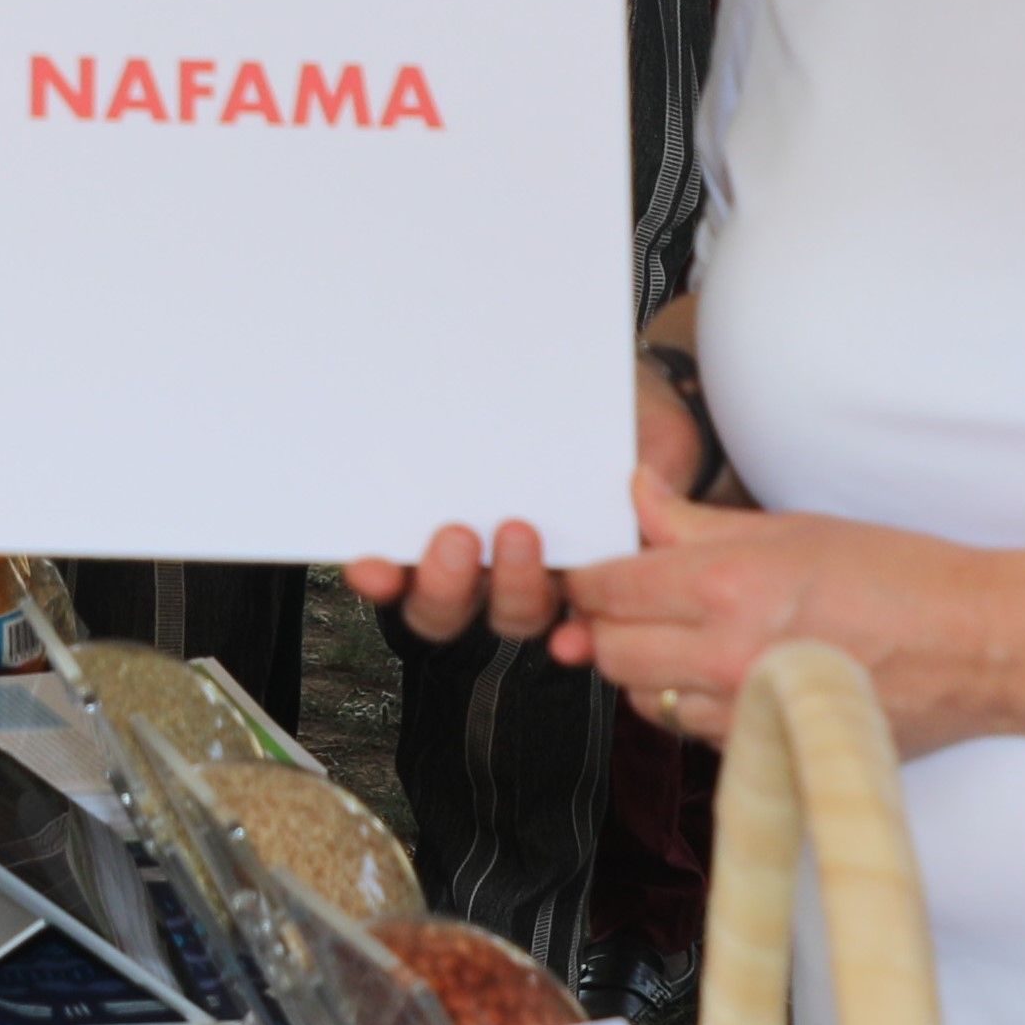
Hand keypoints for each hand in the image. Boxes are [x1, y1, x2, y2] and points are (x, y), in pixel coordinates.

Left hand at [344, 338, 678, 638]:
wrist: (601, 390)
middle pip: (506, 615)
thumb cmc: (630, 427)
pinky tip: (368, 567)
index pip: (579, 619)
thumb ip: (656, 486)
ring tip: (449, 539)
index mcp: (582, 571)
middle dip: (509, 587)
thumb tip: (642, 494)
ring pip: (447, 607)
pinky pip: (395, 572)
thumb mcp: (655, 449)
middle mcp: (519, 576)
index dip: (578, 634)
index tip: (572, 632)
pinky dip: (381, 577)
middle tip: (514, 533)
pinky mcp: (420, 537)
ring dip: (442, 586)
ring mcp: (468, 562)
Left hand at [558, 480, 985, 751]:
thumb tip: (636, 497)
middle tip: (630, 603)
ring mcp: (744, 713)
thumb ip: (695, 521)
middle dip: (605, 626)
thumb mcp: (792, 527)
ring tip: (679, 638)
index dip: (589, 577)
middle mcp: (725, 656)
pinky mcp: (765, 751)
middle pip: (608, 652)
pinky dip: (688, 704)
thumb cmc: (897, 577)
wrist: (972, 649)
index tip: (595, 570)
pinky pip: (690, 731)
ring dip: (643, 670)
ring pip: (641, 700)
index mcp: (727, 586)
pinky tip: (721, 675)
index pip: (607, 590)